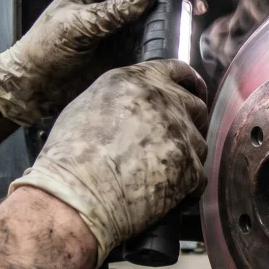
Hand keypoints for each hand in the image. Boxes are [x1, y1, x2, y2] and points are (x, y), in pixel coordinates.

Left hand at [0, 0, 205, 125]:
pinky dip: (165, 46)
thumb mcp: (77, 25)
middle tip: (197, 4)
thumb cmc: (43, 49)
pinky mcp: (121, 55)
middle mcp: (110, 6)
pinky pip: (149, 46)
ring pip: (153, 20)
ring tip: (192, 26)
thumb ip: (112, 11)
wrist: (32, 87)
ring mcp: (117, 31)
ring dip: (174, 21)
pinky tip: (178, 49)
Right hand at [9, 61, 208, 264]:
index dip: (189, 84)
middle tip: (174, 143)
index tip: (194, 93)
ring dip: (185, 157)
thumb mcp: (87, 107)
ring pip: (199, 143)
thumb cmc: (69, 159)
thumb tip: (138, 108)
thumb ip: (122, 99)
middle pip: (195, 107)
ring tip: (156, 176)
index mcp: (135, 80)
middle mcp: (163, 100)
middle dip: (190, 123)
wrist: (75, 197)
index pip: (177, 71)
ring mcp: (180, 133)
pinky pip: (199, 178)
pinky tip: (165, 198)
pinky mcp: (191, 167)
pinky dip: (186, 190)